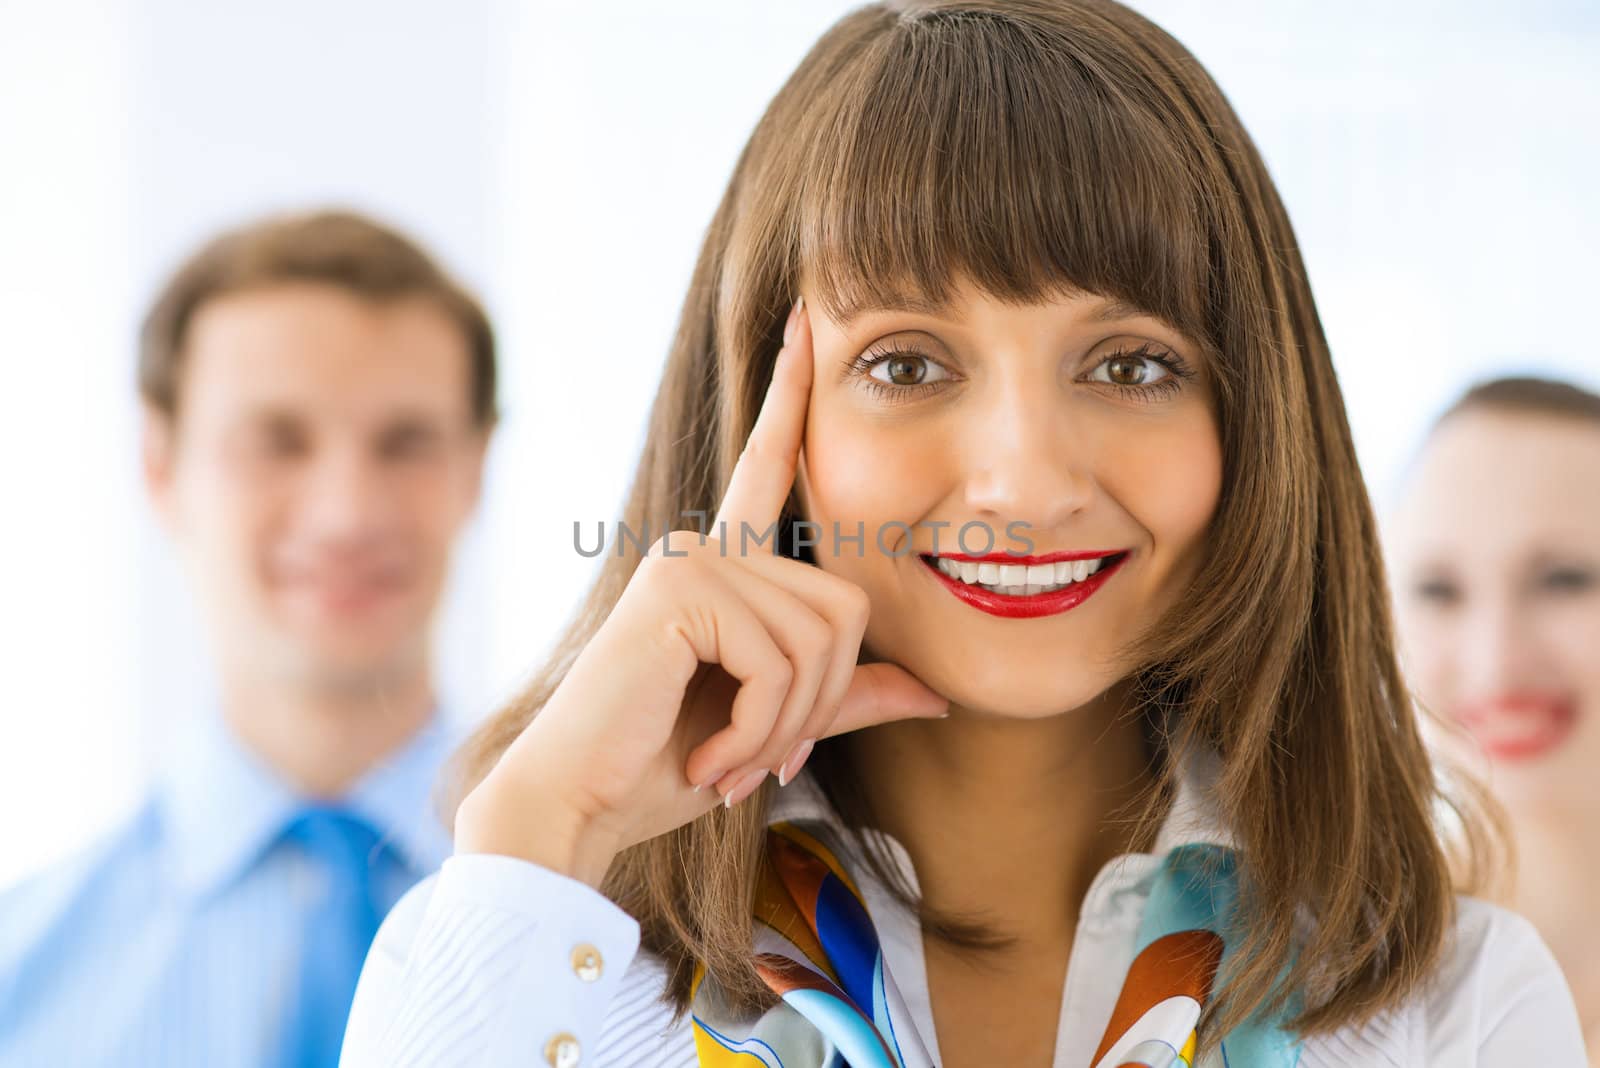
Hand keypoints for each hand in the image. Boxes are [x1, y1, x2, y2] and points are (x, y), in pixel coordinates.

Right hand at [453, 296, 948, 886]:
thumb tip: (937, 692)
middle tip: (768, 761)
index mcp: (723, 562)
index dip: (788, 392)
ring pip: (819, 639)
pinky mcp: (683, 589)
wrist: (581, 803)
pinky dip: (763, 730)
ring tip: (732, 763)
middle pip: (843, 607)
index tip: (803, 316)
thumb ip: (846, 695)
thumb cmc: (664, 762)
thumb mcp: (774, 725)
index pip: (767, 466)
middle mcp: (706, 544)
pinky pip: (780, 662)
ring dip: (788, 726)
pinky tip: (712, 762)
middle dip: (819, 704)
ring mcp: (692, 558)